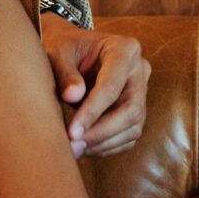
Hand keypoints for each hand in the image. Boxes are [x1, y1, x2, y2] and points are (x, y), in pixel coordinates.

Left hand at [39, 14, 150, 158]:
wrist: (72, 49)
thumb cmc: (64, 48)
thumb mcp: (57, 52)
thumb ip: (64, 72)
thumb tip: (73, 96)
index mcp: (124, 49)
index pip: (112, 86)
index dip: (92, 111)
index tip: (72, 131)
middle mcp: (139, 70)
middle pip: (131, 110)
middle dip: (102, 132)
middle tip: (74, 144)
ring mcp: (141, 91)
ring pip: (133, 126)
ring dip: (104, 143)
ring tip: (74, 149)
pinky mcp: (136, 109)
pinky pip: (129, 134)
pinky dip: (108, 146)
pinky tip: (85, 148)